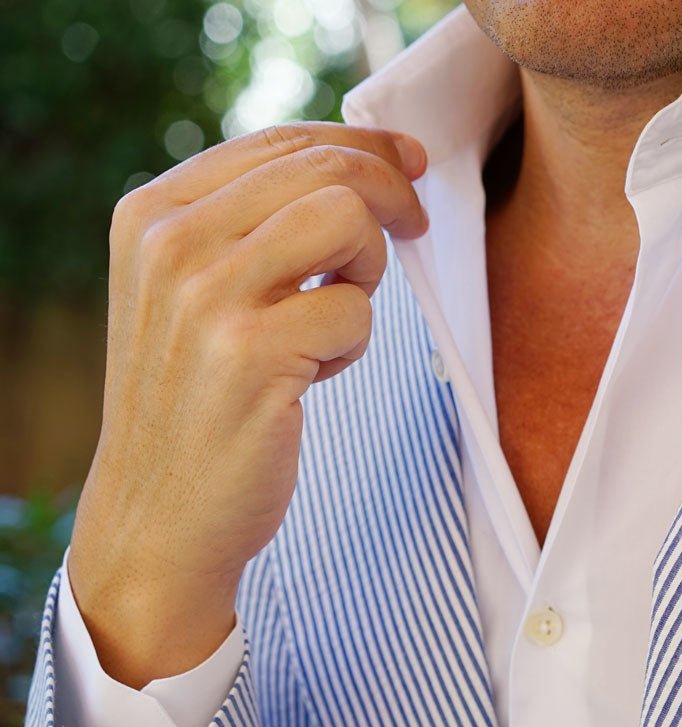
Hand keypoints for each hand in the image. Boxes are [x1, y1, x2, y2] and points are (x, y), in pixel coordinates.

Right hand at [68, 123, 428, 688]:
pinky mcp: (249, 352)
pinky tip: (315, 375)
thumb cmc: (202, 401)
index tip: (411, 166)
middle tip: (414, 231)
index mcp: (152, 212)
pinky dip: (353, 343)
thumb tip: (363, 166)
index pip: (282, 141)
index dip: (364, 146)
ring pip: (344, 219)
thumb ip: (252, 225)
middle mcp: (169, 241)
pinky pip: (353, 309)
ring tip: (337, 317)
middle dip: (390, 196)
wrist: (162, 515)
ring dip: (369, 268)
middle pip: (324, 169)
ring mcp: (204, 295)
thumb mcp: (197, 293)